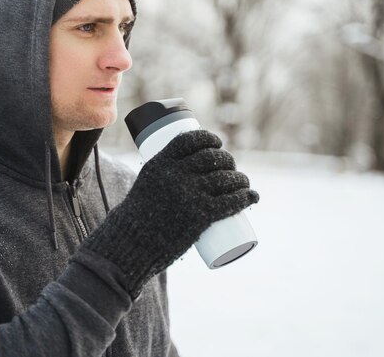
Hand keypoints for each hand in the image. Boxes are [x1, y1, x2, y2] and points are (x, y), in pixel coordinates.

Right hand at [80, 129, 258, 297]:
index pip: (190, 140)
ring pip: (225, 179)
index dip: (209, 138)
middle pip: (212, 158)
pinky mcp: (200, 216)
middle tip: (231, 169)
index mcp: (160, 163)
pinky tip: (252, 196)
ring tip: (244, 184)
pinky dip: (245, 197)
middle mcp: (176, 175)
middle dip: (227, 160)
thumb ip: (163, 179)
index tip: (217, 143)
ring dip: (241, 180)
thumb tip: (181, 177)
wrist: (130, 245)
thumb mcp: (145, 187)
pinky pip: (230, 201)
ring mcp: (189, 195)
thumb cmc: (136, 218)